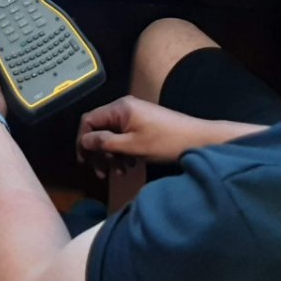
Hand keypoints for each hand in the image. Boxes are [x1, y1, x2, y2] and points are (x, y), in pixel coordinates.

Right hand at [75, 96, 216, 177]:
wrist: (198, 140)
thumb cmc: (165, 143)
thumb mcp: (132, 146)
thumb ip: (105, 142)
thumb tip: (84, 141)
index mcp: (119, 108)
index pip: (89, 120)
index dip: (83, 140)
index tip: (85, 161)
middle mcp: (124, 108)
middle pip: (100, 129)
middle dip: (99, 152)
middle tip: (102, 173)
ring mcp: (135, 115)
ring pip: (112, 135)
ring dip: (112, 155)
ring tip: (120, 172)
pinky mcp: (143, 123)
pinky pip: (124, 136)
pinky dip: (123, 151)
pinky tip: (130, 166)